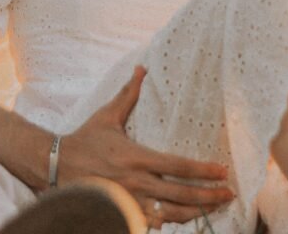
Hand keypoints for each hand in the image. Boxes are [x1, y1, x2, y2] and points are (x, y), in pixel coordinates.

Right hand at [59, 67, 234, 227]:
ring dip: (197, 212)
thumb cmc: (85, 140)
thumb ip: (128, 94)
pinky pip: (154, 224)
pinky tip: (187, 216)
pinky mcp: (124, 214)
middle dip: (209, 195)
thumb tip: (142, 68)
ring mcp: (131, 202)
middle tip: (229, 193)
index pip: (177, 165)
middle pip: (181, 194)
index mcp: (136, 157)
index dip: (203, 170)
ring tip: (216, 207)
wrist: (57, 167)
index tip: (222, 170)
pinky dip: (172, 221)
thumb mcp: (107, 116)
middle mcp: (137, 182)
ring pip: (172, 214)